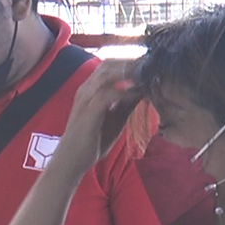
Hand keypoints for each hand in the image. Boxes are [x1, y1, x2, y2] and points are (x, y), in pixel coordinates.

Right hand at [56, 59, 142, 177]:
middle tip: (152, 67)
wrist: (72, 161)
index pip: (109, 65)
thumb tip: (142, 92)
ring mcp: (85, 98)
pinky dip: (124, 93)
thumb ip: (126, 105)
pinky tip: (138, 95)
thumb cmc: (92, 142)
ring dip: (129, 74)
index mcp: (90, 89)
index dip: (129, 63)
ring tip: (147, 77)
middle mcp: (86, 89)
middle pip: (109, 64)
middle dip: (131, 64)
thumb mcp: (115, 120)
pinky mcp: (88, 111)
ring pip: (107, 74)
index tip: (149, 67)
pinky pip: (107, 94)